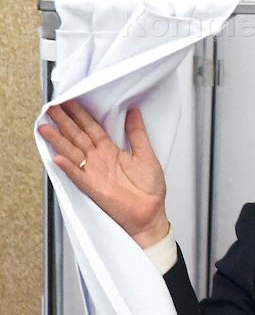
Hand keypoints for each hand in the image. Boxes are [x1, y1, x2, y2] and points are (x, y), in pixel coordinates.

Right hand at [37, 101, 169, 246]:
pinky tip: (57, 159)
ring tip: (44, 128)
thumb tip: (134, 112)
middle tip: (51, 108)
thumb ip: (138, 133)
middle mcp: (99, 159)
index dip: (81, 115)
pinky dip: (68, 168)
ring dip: (58, 141)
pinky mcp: (93, 187)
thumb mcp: (146, 155)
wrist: (150, 214)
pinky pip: (78, 176)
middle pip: (78, 136)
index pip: (92, 128)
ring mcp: (94, 172)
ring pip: (72, 153)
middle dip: (64, 122)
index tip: (69, 101)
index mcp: (111, 150)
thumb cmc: (150, 189)